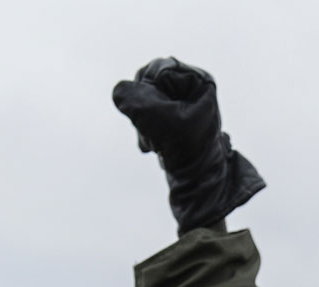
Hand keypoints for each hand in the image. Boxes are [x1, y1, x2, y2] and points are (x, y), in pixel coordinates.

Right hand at [113, 57, 264, 233]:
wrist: (197, 184)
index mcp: (198, 81)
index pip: (159, 70)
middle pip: (149, 84)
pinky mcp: (172, 119)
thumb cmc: (187, 152)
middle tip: (155, 131)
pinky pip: (147, 115)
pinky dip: (145, 130)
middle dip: (144, 109)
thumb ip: (137, 101)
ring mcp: (181, 104)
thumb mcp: (160, 122)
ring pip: (145, 101)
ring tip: (156, 142)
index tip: (161, 117)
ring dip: (143, 123)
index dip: (151, 93)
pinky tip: (154, 147)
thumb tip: (119, 90)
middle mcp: (192, 88)